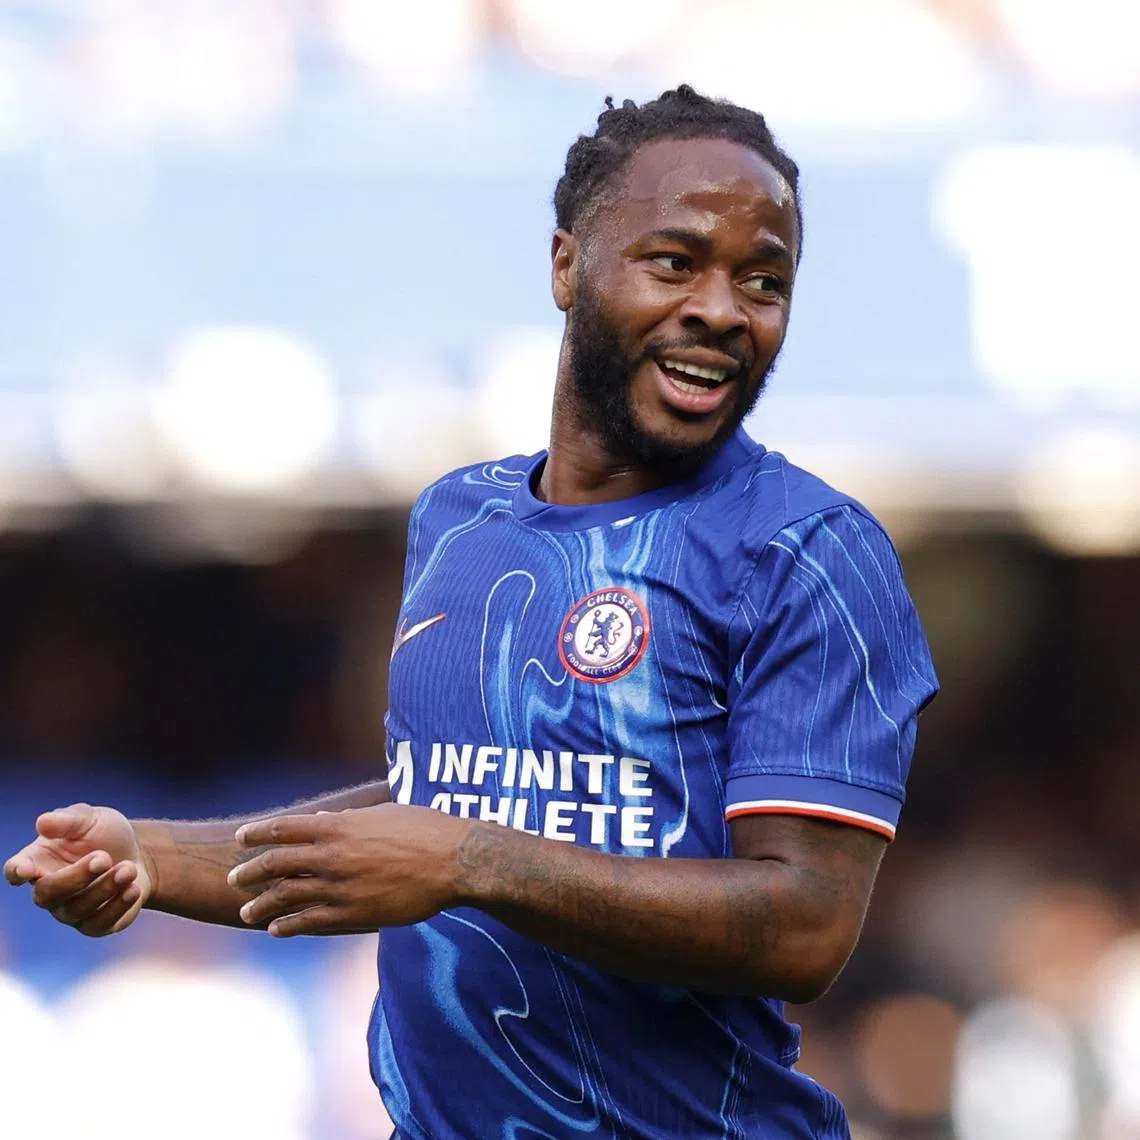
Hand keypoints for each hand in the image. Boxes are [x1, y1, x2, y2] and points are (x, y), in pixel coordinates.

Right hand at [3, 803, 151, 936]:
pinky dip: (117, 906)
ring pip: (76, 910)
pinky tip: (133, 889)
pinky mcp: (94, 925)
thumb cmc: (104, 834)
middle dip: (76, 877)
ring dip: (105, 888)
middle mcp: (49, 890)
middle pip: (48, 894)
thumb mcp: (90, 819)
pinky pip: (98, 925)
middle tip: (104, 857)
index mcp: (38, 861)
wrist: (138, 854)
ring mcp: (69, 911)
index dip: (18, 871)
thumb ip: (68, 820)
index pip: (16, 871)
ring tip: (128, 868)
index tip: (26, 869)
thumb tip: (43, 822)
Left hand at [229, 803, 472, 936]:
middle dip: (249, 872)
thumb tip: (317, 822)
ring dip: (262, 904)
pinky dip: (289, 926)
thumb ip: (347, 819)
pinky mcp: (353, 915)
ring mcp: (339, 888)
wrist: (454, 862)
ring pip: (286, 897)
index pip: (283, 828)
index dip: (258, 833)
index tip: (241, 838)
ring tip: (248, 911)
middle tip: (234, 879)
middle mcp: (331, 856)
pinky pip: (310, 922)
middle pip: (275, 864)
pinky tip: (278, 929)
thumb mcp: (383, 813)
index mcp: (338, 827)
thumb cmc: (425, 829)